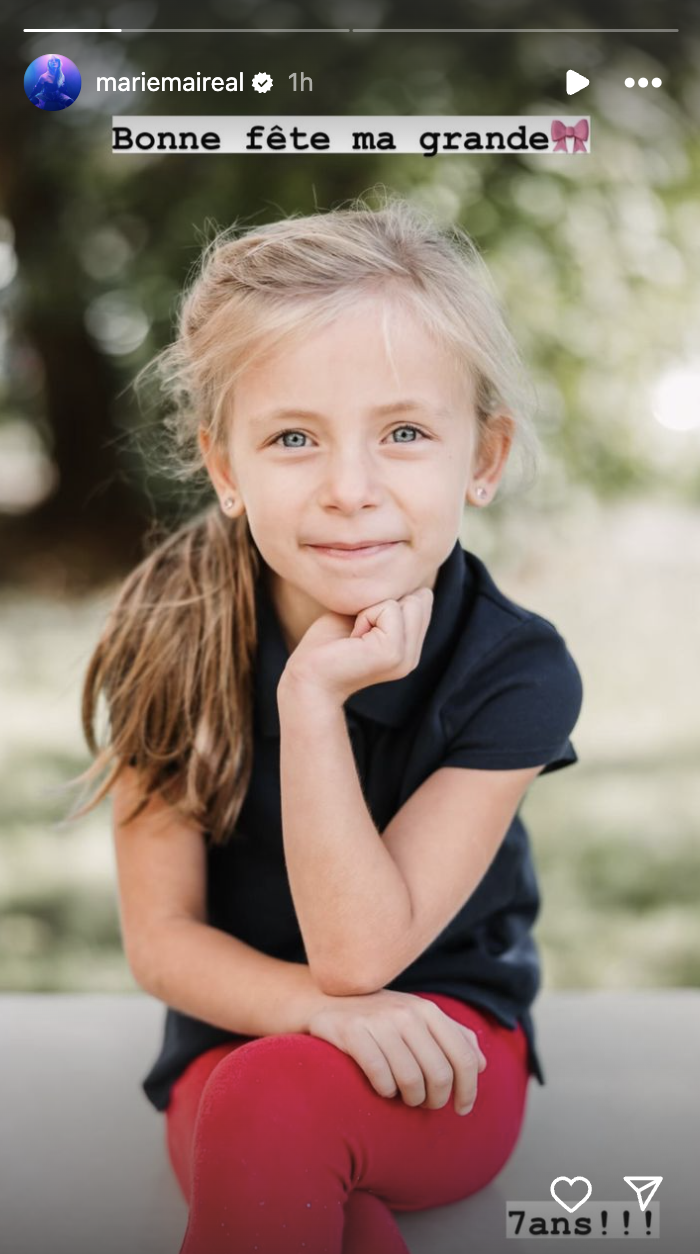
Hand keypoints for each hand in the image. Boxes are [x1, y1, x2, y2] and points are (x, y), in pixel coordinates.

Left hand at [281, 587, 433, 705]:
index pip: (423, 598)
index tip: (363, 623)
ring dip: (374, 609)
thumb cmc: (327, 645)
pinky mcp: (393, 653)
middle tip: (358, 629)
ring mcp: (406, 657)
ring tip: (356, 634)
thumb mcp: (364, 615)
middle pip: (421, 597)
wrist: (308, 678)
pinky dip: (365, 615)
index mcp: (409, 648)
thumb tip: (403, 576)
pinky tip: (353, 638)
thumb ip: (389, 603)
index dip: (388, 599)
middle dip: (384, 602)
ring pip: (409, 601)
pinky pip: (390, 608)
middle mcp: (413, 656)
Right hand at [307, 988, 486, 1114]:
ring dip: (410, 1099)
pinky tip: (382, 1088)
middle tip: (426, 1104)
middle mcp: (407, 1013)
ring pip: (410, 1080)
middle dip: (436, 1100)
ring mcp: (379, 1022)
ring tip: (404, 1098)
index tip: (462, 1109)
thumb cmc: (381, 1018)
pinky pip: (380, 1076)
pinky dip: (385, 1091)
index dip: (468, 1090)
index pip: (464, 1058)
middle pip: (439, 1075)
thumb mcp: (419, 1019)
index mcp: (429, 1011)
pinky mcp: (352, 1033)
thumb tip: (482, 1064)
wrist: (327, 1001)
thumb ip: (454, 1037)